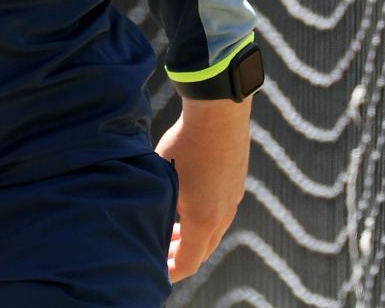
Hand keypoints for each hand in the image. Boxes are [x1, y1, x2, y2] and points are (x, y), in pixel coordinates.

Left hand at [154, 95, 252, 282]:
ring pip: (213, 229)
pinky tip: (187, 201)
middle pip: (203, 249)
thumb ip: (158, 207)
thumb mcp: (162, 180)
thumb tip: (147, 221)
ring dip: (192, 234)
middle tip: (160, 252)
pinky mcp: (236, 182)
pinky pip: (220, 210)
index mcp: (204, 221)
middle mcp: (224, 214)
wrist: (218, 112)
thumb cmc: (184, 145)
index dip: (170, 271)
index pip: (188, 262)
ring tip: (171, 228)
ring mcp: (234, 198)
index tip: (155, 271)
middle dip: (180, 254)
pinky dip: (203, 216)